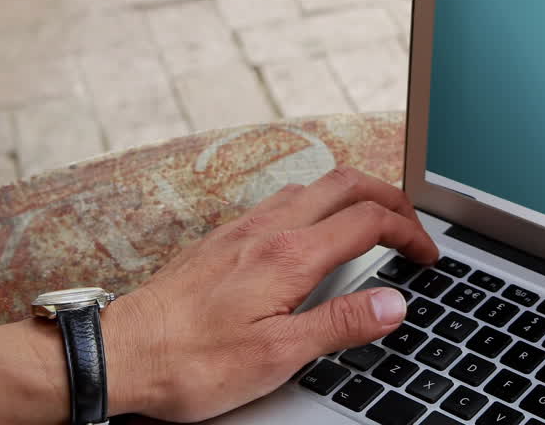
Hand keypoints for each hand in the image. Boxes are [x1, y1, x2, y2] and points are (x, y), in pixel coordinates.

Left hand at [104, 167, 438, 421]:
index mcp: (290, 254)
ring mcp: (243, 228)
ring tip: (372, 223)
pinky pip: (283, 200)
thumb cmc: (190, 362)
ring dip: (353, 195)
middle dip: (390, 196)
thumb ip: (341, 324)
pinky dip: (318, 204)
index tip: (427, 255)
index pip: (369, 220)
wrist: (118, 354)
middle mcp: (268, 229)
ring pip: (313, 186)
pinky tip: (313, 234)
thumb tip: (393, 304)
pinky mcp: (223, 238)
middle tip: (411, 224)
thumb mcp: (278, 356)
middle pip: (347, 183)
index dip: (410, 232)